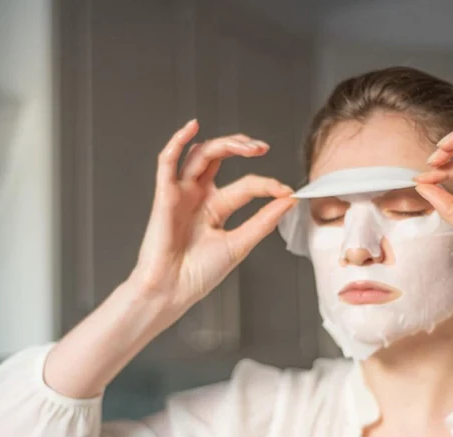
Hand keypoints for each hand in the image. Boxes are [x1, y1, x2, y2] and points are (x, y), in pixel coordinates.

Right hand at [130, 119, 296, 311]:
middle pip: (219, 158)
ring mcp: (181, 193)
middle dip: (241, 147)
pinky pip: (166, 162)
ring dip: (222, 143)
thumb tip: (288, 200)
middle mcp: (198, 196)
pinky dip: (176, 142)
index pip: (245, 185)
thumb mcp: (240, 244)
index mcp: (216, 208)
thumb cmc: (198, 274)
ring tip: (244, 144)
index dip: (267, 185)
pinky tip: (191, 128)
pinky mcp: (164, 195)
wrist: (173, 291)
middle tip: (261, 148)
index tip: (285, 192)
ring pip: (200, 155)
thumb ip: (263, 221)